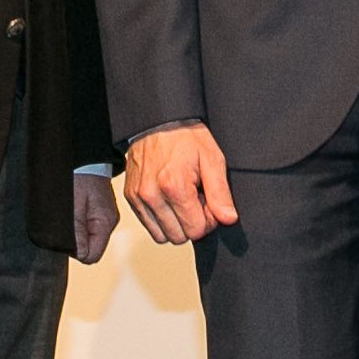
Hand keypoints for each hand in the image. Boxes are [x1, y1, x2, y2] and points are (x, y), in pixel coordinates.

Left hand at [71, 171, 119, 264]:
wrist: (82, 155)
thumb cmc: (76, 176)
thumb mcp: (72, 208)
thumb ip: (76, 233)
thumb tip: (80, 255)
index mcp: (105, 222)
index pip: (92, 255)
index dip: (76, 251)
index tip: (66, 237)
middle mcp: (109, 221)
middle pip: (91, 247)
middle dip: (76, 242)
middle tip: (65, 223)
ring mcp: (105, 215)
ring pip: (89, 237)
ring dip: (77, 232)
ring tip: (68, 214)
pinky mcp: (100, 209)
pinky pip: (89, 225)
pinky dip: (79, 222)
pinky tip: (72, 210)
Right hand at [122, 123, 238, 245]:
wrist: (157, 120)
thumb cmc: (185, 136)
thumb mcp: (211, 158)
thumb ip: (220, 193)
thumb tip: (228, 219)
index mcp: (174, 186)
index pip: (196, 230)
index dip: (208, 220)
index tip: (208, 202)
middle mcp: (152, 195)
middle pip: (179, 237)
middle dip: (192, 223)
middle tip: (195, 199)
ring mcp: (139, 197)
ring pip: (162, 236)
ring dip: (176, 224)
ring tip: (182, 199)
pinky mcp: (131, 198)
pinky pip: (149, 226)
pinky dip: (161, 220)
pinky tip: (169, 200)